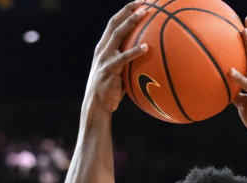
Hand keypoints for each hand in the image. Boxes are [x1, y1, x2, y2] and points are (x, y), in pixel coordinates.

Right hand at [84, 0, 149, 114]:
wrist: (96, 107)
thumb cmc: (111, 91)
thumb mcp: (118, 72)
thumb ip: (128, 62)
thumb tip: (149, 58)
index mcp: (103, 48)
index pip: (114, 24)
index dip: (126, 11)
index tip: (140, 2)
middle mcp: (102, 50)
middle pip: (115, 23)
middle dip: (129, 11)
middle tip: (145, 2)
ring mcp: (104, 59)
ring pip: (118, 35)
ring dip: (131, 22)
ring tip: (145, 14)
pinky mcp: (108, 70)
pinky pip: (123, 58)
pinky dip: (134, 51)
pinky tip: (146, 47)